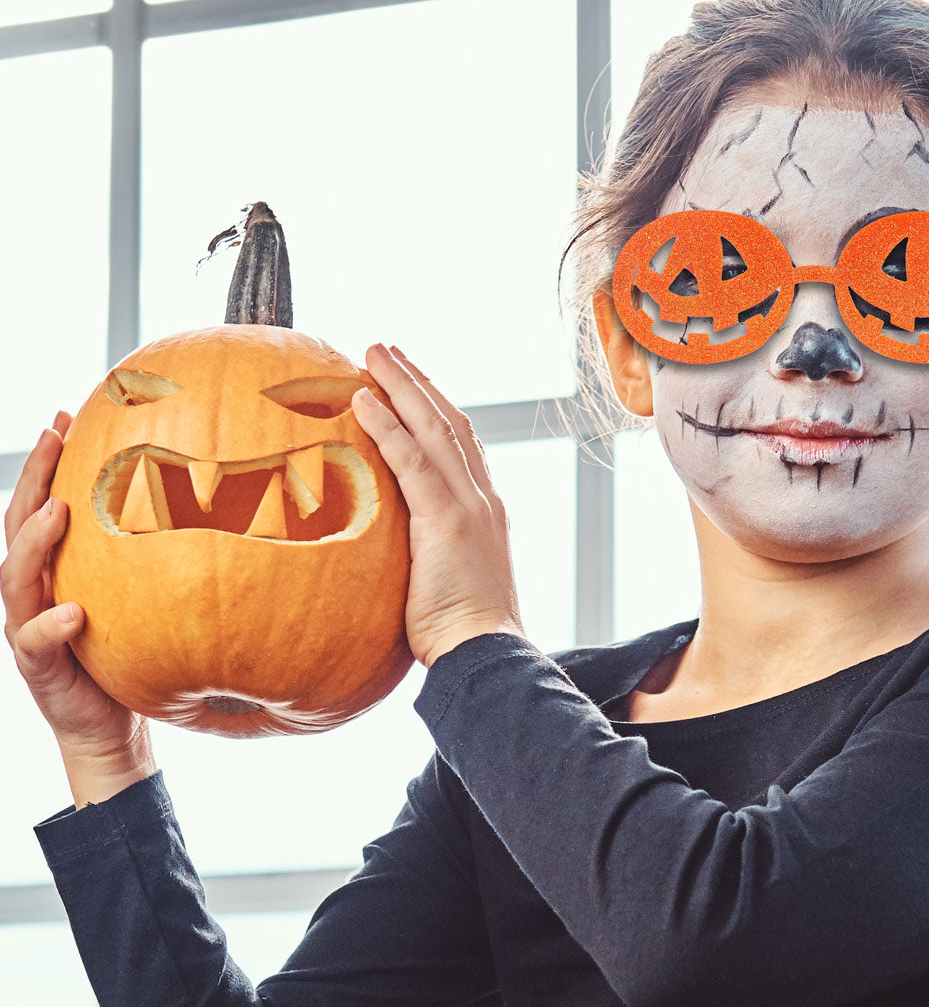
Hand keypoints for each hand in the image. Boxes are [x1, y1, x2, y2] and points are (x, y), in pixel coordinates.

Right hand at [2, 412, 150, 761]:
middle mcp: (35, 591)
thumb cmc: (134, 650)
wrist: (113, 726)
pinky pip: (35, 642)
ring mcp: (30, 627)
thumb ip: (155, 555)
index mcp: (57, 569)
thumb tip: (214, 501)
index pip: (44, 504)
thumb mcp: (145, 593)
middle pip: (19, 525)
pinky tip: (75, 612)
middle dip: (33, 479)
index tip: (64, 416)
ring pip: (14, 577)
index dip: (48, 462)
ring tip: (59, 511)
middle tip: (51, 437)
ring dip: (35, 542)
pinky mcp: (39, 668)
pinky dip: (52, 625)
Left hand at [351, 344, 524, 669]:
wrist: (488, 656)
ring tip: (372, 353)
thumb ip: (425, 557)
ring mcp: (469, 506)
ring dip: (402, 385)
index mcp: (485, 510)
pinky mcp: (447, 521)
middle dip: (418, 381)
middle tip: (386, 349)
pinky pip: (413, 462)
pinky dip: (387, 426)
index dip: (434, 408)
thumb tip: (390, 559)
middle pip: (450, 421)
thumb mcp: (445, 583)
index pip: (461, 445)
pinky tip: (363, 399)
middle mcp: (482, 498)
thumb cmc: (463, 635)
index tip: (409, 383)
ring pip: (435, 427)